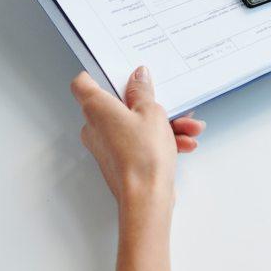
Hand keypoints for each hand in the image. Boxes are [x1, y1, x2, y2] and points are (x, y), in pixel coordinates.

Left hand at [71, 67, 204, 207]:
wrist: (147, 197)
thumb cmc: (142, 156)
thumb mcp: (151, 111)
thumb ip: (143, 91)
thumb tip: (138, 78)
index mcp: (96, 108)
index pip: (83, 84)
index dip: (97, 75)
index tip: (117, 72)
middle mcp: (95, 127)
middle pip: (118, 105)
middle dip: (149, 104)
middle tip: (168, 104)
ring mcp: (107, 146)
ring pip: (135, 125)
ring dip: (163, 125)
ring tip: (187, 128)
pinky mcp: (120, 161)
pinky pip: (139, 143)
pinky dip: (161, 141)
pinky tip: (183, 143)